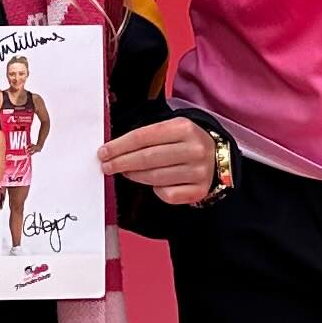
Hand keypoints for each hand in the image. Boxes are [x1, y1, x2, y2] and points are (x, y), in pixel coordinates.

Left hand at [100, 118, 218, 206]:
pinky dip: (156, 189)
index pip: (143, 136)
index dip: (119, 145)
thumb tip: (113, 149)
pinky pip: (167, 194)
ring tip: (125, 172)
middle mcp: (194, 149)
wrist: (218, 157)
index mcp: (184, 128)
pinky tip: (154, 182)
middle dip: (121, 162)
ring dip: (135, 176)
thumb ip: (147, 135)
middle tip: (106, 166)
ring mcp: (199, 171)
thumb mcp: (172, 128)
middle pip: (148, 158)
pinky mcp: (199, 190)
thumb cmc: (185, 142)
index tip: (103, 152)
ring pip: (155, 178)